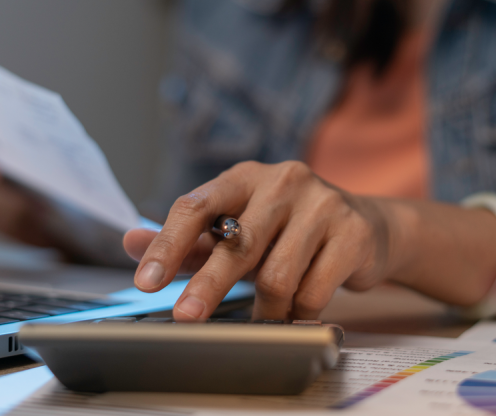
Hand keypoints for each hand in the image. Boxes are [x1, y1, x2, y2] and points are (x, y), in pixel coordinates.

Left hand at [123, 161, 395, 320]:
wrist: (366, 228)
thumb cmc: (287, 231)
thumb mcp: (236, 227)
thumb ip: (187, 238)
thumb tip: (129, 242)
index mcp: (244, 177)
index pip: (196, 206)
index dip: (167, 245)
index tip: (146, 281)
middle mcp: (283, 181)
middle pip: (236, 243)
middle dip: (208, 286)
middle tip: (186, 317)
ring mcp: (322, 203)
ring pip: (277, 274)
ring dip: (266, 309)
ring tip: (267, 316)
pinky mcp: (352, 232)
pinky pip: (313, 289)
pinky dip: (299, 312)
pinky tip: (300, 310)